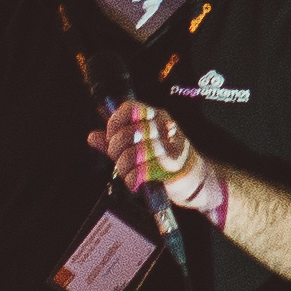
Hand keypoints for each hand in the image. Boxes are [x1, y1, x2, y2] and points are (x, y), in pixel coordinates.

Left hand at [95, 100, 211, 210]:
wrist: (198, 179)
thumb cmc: (167, 160)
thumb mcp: (142, 145)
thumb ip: (117, 140)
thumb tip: (92, 136)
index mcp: (157, 117)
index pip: (129, 108)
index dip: (114, 123)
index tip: (111, 137)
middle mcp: (164, 128)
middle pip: (128, 133)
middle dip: (116, 150)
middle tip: (119, 160)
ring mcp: (169, 147)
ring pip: (133, 153)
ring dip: (123, 167)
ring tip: (127, 173)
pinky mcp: (171, 168)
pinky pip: (140, 171)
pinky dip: (132, 180)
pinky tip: (134, 182)